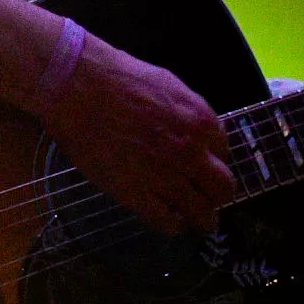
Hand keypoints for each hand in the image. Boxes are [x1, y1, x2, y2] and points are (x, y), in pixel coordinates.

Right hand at [45, 38, 235, 237]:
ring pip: (201, 211)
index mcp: (200, 121)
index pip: (224, 151)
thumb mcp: (169, 86)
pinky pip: (166, 221)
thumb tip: (196, 131)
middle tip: (211, 197)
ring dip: (204, 218)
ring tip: (202, 222)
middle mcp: (190, 153)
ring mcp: (164, 177)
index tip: (207, 164)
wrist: (79, 89)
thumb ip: (188, 113)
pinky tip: (172, 222)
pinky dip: (174, 225)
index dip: (215, 159)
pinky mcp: (135, 194)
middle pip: (222, 187)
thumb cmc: (119, 78)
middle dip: (219, 193)